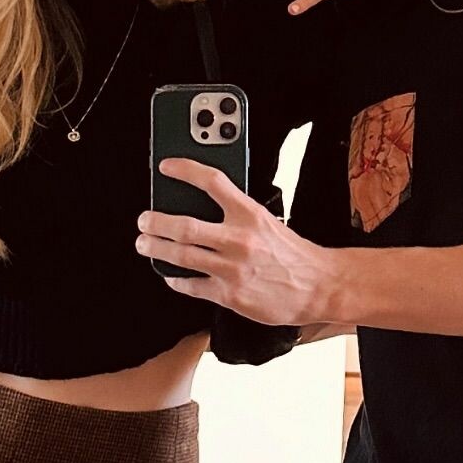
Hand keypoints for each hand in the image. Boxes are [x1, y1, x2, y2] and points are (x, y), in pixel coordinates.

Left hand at [137, 161, 341, 325]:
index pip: (212, 181)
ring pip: (181, 256)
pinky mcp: (230, 294)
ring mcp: (232, 268)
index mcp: (250, 214)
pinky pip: (191, 286)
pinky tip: (170, 275)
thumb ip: (237, 212)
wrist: (318, 286)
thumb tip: (200, 205)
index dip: (184, 170)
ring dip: (156, 249)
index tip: (166, 167)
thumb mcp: (267, 221)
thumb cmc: (292, 253)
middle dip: (156, 222)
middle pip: (184, 226)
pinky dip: (175, 279)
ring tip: (145, 243)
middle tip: (144, 220)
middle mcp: (239, 239)